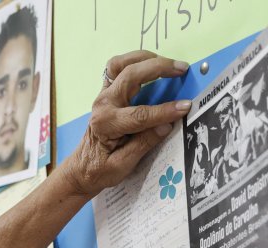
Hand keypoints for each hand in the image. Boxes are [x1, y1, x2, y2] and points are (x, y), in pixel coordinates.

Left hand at [58, 51, 190, 198]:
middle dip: (158, 69)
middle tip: (182, 69)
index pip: (140, 114)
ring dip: (145, 58)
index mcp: (106, 124)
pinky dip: (134, 60)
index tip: (186, 107)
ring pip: (120, 64)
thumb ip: (144, 144)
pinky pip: (117, 67)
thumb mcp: (122, 166)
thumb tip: (167, 124)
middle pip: (130, 75)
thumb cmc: (100, 170)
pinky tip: (152, 63)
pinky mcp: (106, 92)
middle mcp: (103, 104)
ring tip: (168, 62)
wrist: (81, 168)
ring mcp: (103, 95)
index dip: (165, 111)